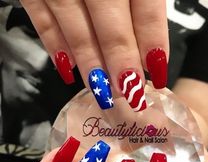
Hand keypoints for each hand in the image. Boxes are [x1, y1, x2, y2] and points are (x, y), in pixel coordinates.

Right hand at [19, 0, 168, 110]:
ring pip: (76, 27)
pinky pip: (41, 18)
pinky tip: (67, 70)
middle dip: (121, 64)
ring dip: (90, 63)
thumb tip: (149, 47)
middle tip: (130, 97)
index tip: (158, 75)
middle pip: (111, 26)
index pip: (146, 9)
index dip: (152, 45)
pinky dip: (54, 45)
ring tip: (102, 92)